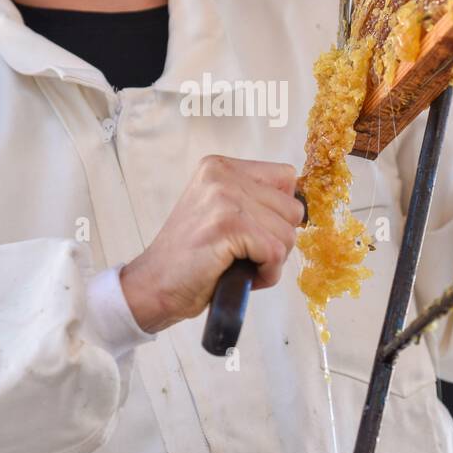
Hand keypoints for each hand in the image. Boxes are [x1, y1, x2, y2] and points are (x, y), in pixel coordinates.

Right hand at [120, 155, 304, 333]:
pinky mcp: (229, 226)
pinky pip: (275, 253)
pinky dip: (266, 274)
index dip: (279, 212)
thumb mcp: (219, 211)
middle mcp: (223, 175)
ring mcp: (225, 199)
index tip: (256, 231)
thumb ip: (252, 199)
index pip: (285, 177)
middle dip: (277, 240)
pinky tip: (242, 276)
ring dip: (272, 260)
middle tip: (246, 255)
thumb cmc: (191, 257)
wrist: (154, 285)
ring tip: (240, 265)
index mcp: (221, 167)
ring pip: (288, 234)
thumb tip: (298, 206)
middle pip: (292, 208)